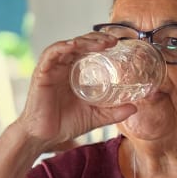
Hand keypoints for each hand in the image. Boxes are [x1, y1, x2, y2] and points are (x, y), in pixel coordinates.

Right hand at [15, 33, 137, 150]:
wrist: (44, 138)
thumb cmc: (66, 124)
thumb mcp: (96, 117)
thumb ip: (114, 112)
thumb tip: (135, 107)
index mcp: (75, 73)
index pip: (89, 51)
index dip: (103, 44)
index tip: (119, 44)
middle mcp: (64, 67)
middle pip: (80, 44)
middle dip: (97, 39)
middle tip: (114, 42)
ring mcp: (52, 69)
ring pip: (68, 45)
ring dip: (84, 41)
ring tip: (101, 43)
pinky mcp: (42, 73)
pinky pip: (50, 54)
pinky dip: (62, 47)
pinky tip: (74, 46)